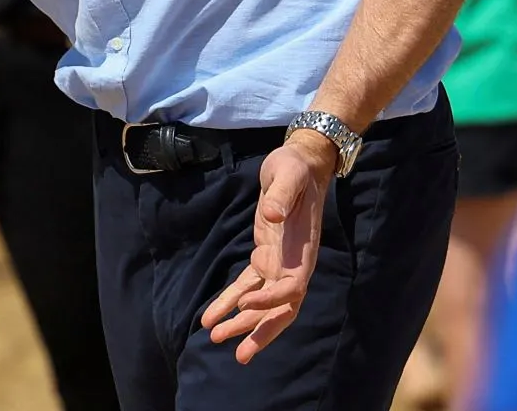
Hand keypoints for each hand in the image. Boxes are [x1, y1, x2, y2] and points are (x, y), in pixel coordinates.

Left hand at [202, 136, 333, 362]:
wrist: (299, 163)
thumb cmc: (295, 168)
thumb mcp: (288, 175)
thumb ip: (281, 195)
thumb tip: (270, 215)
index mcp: (302, 251)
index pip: (291, 288)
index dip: (270, 301)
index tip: (245, 304)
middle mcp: (293, 264)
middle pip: (281, 309)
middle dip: (259, 330)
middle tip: (237, 353)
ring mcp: (279, 262)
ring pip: (263, 303)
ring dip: (242, 323)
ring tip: (216, 338)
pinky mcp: (265, 256)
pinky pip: (248, 285)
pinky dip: (232, 300)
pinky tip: (214, 315)